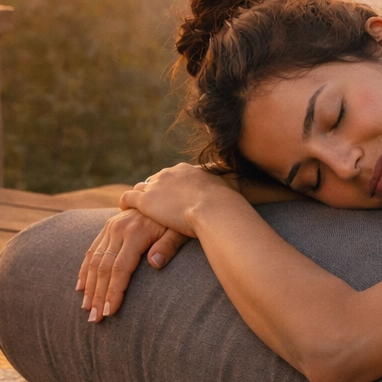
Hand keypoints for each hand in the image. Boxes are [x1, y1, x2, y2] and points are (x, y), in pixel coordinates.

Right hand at [77, 208, 190, 321]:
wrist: (170, 197)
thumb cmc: (179, 220)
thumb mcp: (180, 231)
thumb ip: (168, 246)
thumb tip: (155, 263)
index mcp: (135, 233)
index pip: (120, 268)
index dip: (114, 291)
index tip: (110, 312)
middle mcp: (118, 229)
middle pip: (103, 268)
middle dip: (98, 296)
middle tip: (95, 320)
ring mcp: (110, 227)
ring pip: (94, 261)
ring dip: (89, 287)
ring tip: (87, 310)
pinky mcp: (107, 227)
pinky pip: (91, 251)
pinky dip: (84, 270)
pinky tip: (81, 288)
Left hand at [117, 162, 239, 235]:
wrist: (214, 208)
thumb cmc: (226, 202)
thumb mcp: (231, 187)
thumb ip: (232, 185)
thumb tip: (256, 183)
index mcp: (188, 170)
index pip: (174, 175)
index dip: (171, 186)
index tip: (172, 196)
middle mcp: (170, 173)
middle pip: (156, 180)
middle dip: (155, 191)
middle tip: (154, 204)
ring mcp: (157, 186)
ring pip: (142, 187)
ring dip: (140, 197)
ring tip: (136, 208)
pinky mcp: (146, 200)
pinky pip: (128, 197)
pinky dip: (126, 203)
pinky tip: (125, 210)